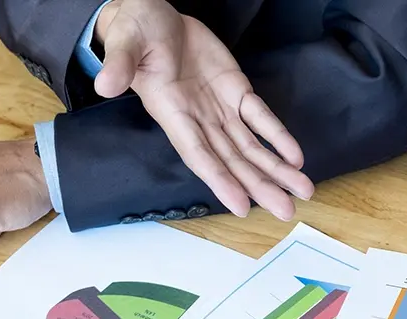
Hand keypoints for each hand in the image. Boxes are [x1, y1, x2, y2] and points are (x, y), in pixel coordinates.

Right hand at [92, 0, 312, 218]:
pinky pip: (260, 118)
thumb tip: (104, 83)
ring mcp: (219, 109)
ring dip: (276, 170)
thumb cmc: (136, 30)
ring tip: (302, 191)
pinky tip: (295, 158)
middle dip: (259, 185)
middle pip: (232, 160)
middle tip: (286, 210)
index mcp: (171, 113)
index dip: (220, 181)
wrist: (154, 15)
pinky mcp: (236, 91)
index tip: (241, 206)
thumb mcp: (125, 43)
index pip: (198, 154)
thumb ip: (119, 64)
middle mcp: (198, 119)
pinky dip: (278, 137)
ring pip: (251, 146)